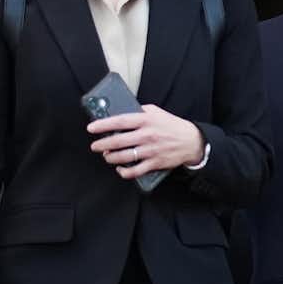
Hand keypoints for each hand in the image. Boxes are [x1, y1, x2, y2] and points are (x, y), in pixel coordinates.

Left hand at [88, 104, 205, 179]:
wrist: (191, 141)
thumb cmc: (171, 125)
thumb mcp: (156, 112)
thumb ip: (139, 111)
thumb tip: (121, 112)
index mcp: (145, 120)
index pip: (120, 121)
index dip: (103, 125)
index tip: (91, 128)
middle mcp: (147, 135)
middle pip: (118, 141)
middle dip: (102, 145)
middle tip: (95, 146)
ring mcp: (150, 150)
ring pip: (124, 157)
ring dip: (111, 158)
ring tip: (107, 156)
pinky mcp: (155, 163)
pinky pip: (135, 171)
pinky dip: (124, 172)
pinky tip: (119, 169)